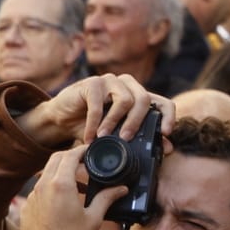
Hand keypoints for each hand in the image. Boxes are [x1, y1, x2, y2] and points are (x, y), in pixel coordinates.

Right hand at [14, 73, 172, 148]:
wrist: (61, 118)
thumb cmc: (91, 126)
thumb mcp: (116, 135)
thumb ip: (141, 139)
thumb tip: (169, 148)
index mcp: (138, 96)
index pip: (162, 102)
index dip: (168, 117)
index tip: (165, 133)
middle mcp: (127, 85)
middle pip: (144, 100)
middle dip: (136, 123)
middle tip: (125, 139)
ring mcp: (110, 81)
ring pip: (125, 100)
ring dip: (114, 122)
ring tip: (103, 137)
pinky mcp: (92, 83)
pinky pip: (98, 104)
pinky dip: (94, 123)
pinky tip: (89, 136)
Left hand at [18, 148, 121, 229]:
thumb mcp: (93, 218)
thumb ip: (106, 199)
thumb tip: (120, 189)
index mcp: (61, 184)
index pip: (70, 155)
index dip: (81, 149)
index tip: (89, 150)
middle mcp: (44, 186)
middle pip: (56, 159)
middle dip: (71, 156)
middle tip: (85, 162)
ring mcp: (33, 195)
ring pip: (46, 173)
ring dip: (61, 172)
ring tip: (78, 183)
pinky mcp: (28, 205)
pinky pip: (39, 188)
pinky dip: (51, 186)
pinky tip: (62, 199)